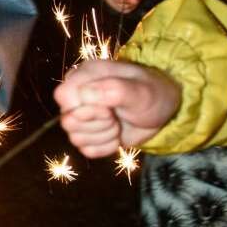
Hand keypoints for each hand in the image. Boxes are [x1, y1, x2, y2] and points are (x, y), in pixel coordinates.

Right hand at [55, 59, 180, 157]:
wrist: (162, 112)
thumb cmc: (152, 94)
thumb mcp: (140, 91)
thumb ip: (114, 89)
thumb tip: (84, 94)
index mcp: (85, 75)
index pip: (63, 96)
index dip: (84, 108)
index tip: (108, 109)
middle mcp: (78, 95)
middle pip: (67, 121)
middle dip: (98, 125)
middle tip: (114, 117)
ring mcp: (81, 116)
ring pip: (75, 138)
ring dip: (103, 136)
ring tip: (117, 124)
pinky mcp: (88, 135)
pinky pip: (86, 150)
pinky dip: (105, 147)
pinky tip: (116, 136)